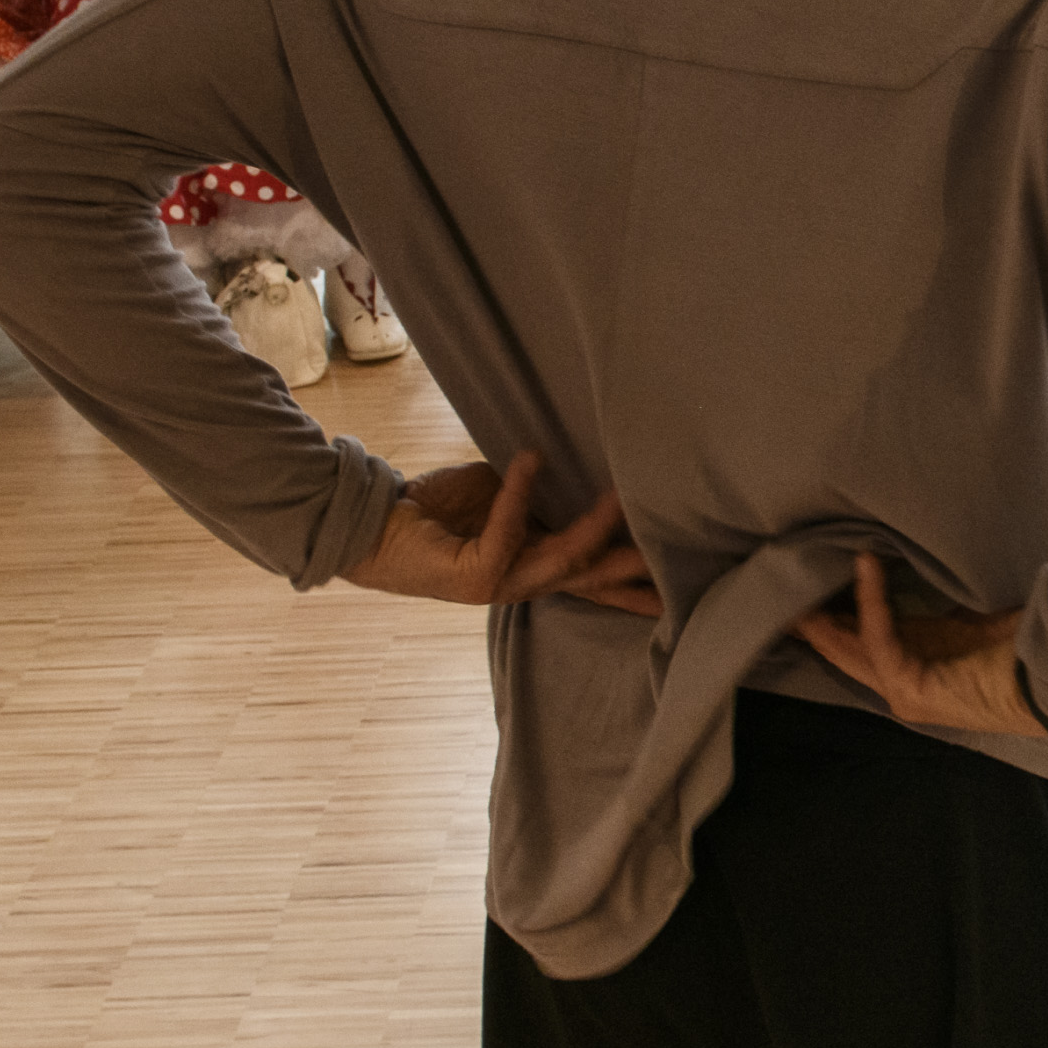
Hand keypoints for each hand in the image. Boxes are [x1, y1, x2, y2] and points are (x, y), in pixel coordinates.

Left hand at [342, 452, 664, 612]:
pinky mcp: (474, 576)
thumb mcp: (498, 496)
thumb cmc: (433, 509)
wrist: (372, 523)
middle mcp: (522, 580)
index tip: (675, 588)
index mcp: (533, 564)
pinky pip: (507, 531)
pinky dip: (518, 495)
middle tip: (674, 561)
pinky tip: (530, 460)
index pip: (592, 576)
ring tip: (616, 496)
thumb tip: (563, 466)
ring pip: (560, 562)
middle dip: (631, 570)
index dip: (632, 581)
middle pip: (590, 579)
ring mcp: (499, 583)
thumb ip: (534, 496)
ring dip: (590, 529)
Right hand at [793, 548, 1047, 739]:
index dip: (838, 610)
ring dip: (826, 612)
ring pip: (850, 649)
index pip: (864, 638)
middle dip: (814, 617)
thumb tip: (930, 551)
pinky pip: (880, 640)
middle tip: (783, 579)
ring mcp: (905, 692)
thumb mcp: (975, 612)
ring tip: (804, 573)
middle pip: (845, 648)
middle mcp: (905, 683)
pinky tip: (866, 566)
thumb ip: (947, 593)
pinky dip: (871, 602)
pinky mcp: (911, 691)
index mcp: (920, 663)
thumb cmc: (1026, 647)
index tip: (815, 577)